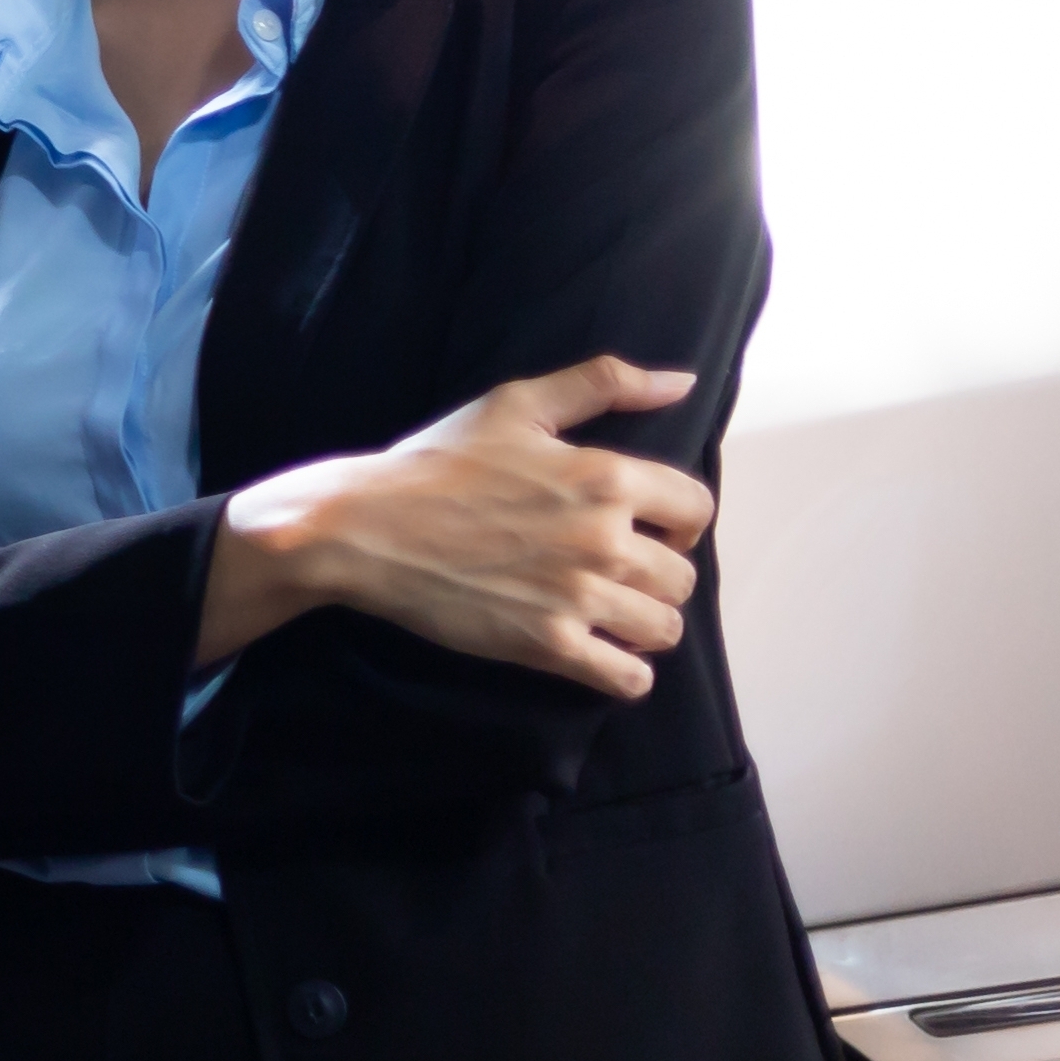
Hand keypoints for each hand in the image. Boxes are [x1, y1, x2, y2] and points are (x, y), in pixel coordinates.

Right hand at [202, 354, 714, 697]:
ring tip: (609, 616)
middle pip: (682, 576)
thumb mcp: (513, 404)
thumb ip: (601, 384)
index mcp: (605, 476)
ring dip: (644, 625)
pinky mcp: (548, 645)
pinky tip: (600, 656)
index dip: (678, 520)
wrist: (363, 527)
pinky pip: (628, 678)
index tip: (647, 527)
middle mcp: (604, 538)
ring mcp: (578, 596)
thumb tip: (682, 383)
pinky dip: (624, 673)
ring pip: (664, 628)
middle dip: (655, 576)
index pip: (697, 508)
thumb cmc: (436, 464)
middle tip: (614, 573)